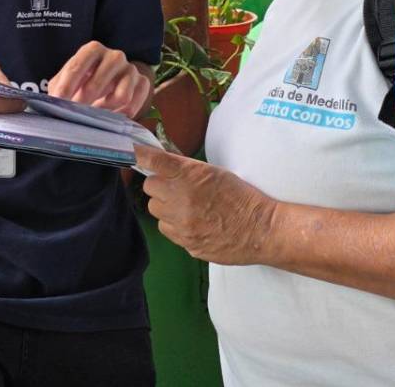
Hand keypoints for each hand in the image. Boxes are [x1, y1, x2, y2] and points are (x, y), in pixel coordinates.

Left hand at [50, 41, 151, 116]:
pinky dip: (119, 114)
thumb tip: (51, 102)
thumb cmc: (86, 79)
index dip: (66, 86)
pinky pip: (133, 104)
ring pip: (120, 96)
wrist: (114, 79)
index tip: (58, 101)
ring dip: (105, 109)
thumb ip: (59, 87)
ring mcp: (131, 69)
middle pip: (98, 82)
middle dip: (84, 101)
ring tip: (95, 112)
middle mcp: (114, 56)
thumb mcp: (69, 79)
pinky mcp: (143, 83)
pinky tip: (110, 114)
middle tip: (75, 113)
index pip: (77, 66)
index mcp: (93, 50)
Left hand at [136, 145, 278, 265]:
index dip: (141, 156)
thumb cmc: (242, 197)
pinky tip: (193, 222)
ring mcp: (182, 224)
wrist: (261, 229)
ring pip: (155, 210)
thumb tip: (164, 164)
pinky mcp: (185, 243)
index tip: (133, 151)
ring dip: (165, 206)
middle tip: (175, 187)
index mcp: (191, 177)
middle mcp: (181, 200)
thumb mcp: (216, 173)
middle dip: (160, 185)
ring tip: (187, 206)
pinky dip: (174, 225)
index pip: (154, 161)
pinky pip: (167, 230)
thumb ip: (187, 169)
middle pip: (149, 187)